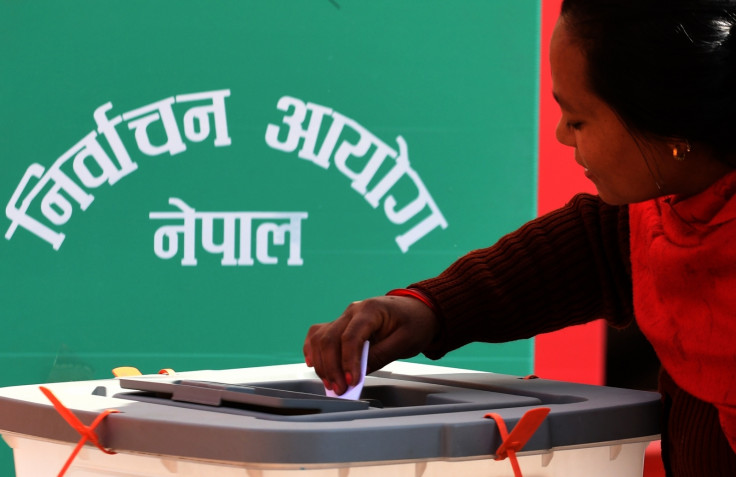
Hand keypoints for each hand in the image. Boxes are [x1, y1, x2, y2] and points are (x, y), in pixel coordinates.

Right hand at [303, 295, 438, 394]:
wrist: (417, 310)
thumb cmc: (414, 322)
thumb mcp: (406, 341)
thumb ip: (381, 355)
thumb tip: (359, 372)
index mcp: (371, 310)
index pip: (351, 336)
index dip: (348, 361)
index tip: (351, 381)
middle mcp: (353, 311)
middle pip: (330, 338)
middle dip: (332, 367)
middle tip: (340, 389)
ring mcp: (344, 317)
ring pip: (321, 338)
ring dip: (322, 364)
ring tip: (331, 384)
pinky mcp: (341, 325)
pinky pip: (319, 334)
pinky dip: (313, 349)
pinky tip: (313, 363)